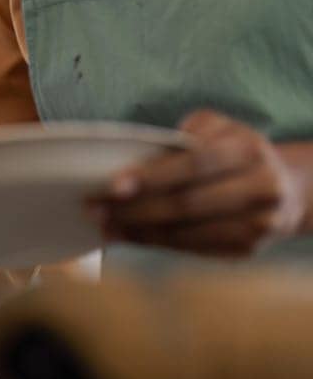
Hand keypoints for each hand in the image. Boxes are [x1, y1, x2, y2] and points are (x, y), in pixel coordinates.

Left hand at [90, 110, 312, 256]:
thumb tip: (136, 157)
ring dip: (138, 231)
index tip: (112, 185)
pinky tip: (127, 236)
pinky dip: (155, 243)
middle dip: (134, 209)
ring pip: (186, 232)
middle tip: (93, 207)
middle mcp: (261, 188)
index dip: (152, 177)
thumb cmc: (235, 153)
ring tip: (103, 225)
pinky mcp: (246, 249)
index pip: (194, 165)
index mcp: (249, 151)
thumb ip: (185, 134)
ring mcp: (257, 224)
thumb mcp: (220, 129)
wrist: (286, 189)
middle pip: (186, 204)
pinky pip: (192, 248)